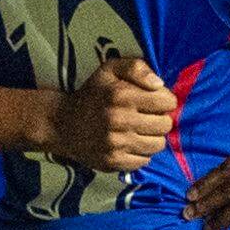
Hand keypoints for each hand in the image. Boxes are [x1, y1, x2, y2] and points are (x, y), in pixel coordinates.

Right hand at [48, 55, 176, 173]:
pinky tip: (129, 143)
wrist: (62, 124)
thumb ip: (137, 68)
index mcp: (121, 94)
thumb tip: (159, 84)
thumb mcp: (110, 70)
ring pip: (158, 144)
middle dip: (161, 119)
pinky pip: (144, 161)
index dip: (165, 100)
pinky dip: (141, 153)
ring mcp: (116, 143)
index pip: (166, 102)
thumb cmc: (92, 94)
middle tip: (148, 117)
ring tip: (140, 130)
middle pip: (165, 125)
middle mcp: (119, 119)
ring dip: (153, 137)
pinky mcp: (113, 161)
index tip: (155, 102)